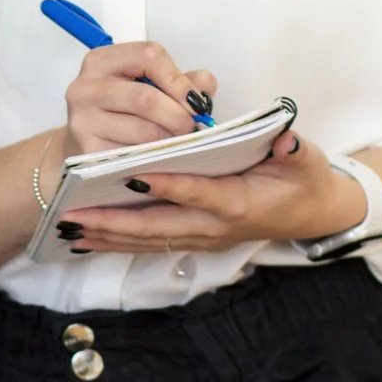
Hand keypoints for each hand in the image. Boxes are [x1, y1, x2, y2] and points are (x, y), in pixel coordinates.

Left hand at [58, 130, 364, 254]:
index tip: (131, 173)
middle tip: (73, 215)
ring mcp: (204, 237)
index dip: (165, 183)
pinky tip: (87, 238)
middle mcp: (215, 226)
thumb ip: (293, 149)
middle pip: (158, 225)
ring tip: (68, 227)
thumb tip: (285, 138)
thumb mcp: (307, 161)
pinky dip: (118, 241)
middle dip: (113, 221)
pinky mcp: (196, 240)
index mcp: (239, 202)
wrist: (314, 215)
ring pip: (148, 239)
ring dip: (107, 235)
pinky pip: (151, 243)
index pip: (197, 192)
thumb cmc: (305, 181)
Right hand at [64, 43, 215, 156]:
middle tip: (193, 127)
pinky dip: (156, 158)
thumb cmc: (123, 109)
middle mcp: (85, 88)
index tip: (195, 100)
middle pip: (145, 98)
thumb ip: (181, 81)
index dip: (178, 79)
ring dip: (170, 139)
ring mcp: (82, 121)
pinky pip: (135, 157)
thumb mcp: (149, 84)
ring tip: (179, 141)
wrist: (86, 141)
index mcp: (102, 61)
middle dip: (178, 116)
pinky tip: (159, 155)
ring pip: (143, 131)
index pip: (148, 56)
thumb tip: (203, 90)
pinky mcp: (88, 152)